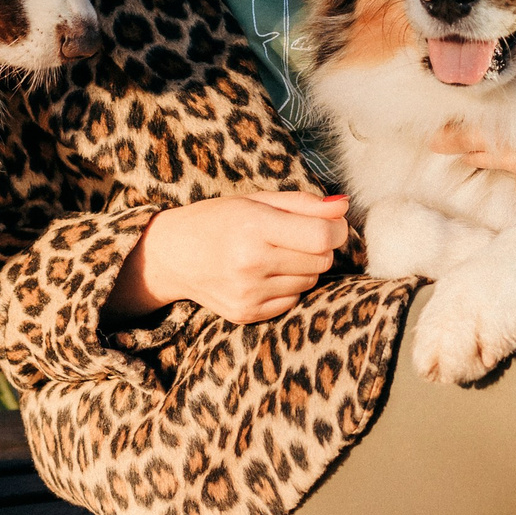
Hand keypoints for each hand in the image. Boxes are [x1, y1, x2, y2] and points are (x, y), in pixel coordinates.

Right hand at [106, 191, 348, 324]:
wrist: (171, 255)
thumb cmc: (218, 220)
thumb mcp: (256, 200)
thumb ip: (303, 204)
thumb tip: (344, 206)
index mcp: (254, 226)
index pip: (322, 236)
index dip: (338, 229)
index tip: (334, 224)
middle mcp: (251, 261)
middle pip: (322, 260)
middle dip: (321, 246)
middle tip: (299, 236)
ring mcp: (248, 292)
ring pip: (310, 281)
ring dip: (304, 267)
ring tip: (275, 254)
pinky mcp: (247, 314)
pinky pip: (293, 300)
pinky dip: (288, 286)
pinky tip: (264, 274)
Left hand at [431, 93, 515, 184]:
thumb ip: (487, 106)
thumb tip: (453, 121)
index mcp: (501, 124)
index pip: (454, 137)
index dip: (440, 135)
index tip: (428, 134)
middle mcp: (507, 150)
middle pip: (465, 152)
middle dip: (458, 143)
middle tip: (447, 133)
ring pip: (485, 161)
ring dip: (481, 152)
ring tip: (487, 136)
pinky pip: (510, 169)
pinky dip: (509, 158)